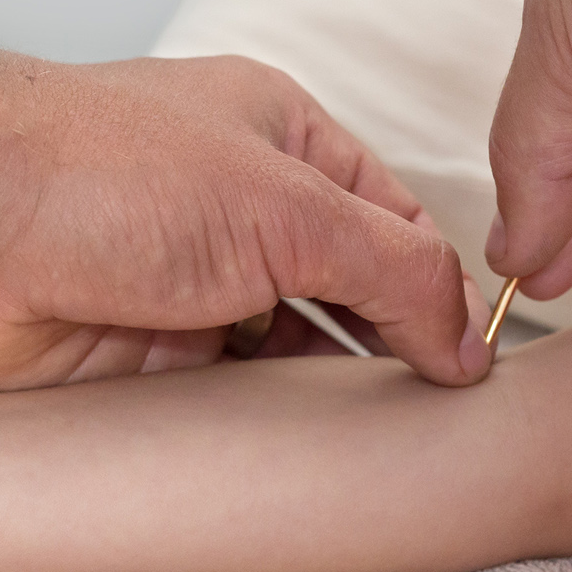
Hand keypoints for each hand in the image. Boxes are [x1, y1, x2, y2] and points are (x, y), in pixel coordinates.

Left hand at [0, 46, 490, 390]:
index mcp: (285, 138)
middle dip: (396, 330)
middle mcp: (244, 204)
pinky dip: (276, 411)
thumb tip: (464, 334)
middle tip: (442, 392)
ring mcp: (198, 275)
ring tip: (389, 419)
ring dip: (336, 376)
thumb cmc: (100, 170)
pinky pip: (238, 386)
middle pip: (352, 278)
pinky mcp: (152, 343)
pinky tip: (308, 433)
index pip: (395, 214)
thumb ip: (395, 266)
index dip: (439, 278)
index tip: (471, 349)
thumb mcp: (288, 207)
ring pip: (297, 338)